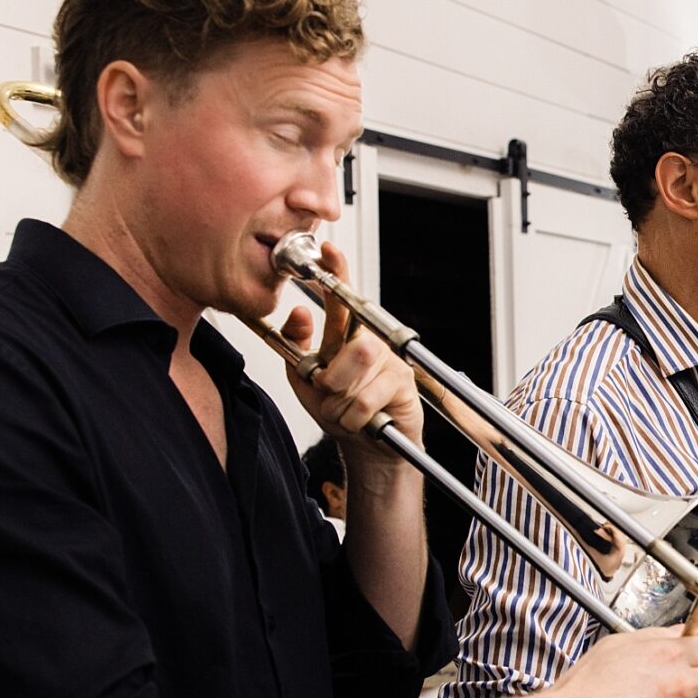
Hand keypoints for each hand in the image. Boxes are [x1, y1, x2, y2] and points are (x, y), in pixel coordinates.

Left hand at [281, 240, 423, 453]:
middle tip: (328, 393)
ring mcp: (390, 363)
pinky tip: (359, 423)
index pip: (341, 298)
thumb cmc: (337, 408)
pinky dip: (353, 419)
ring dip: (341, 400)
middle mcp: (371, 342)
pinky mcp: (403, 386)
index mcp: (346, 335)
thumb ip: (294, 343)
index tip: (328, 251)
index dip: (337, 272)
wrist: (364, 446)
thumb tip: (298, 313)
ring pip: (360, 371)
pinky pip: (367, 401)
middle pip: (353, 344)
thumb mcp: (303, 375)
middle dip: (332, 378)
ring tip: (343, 411)